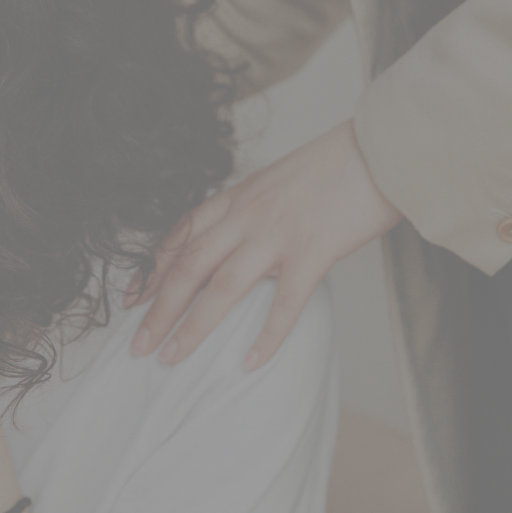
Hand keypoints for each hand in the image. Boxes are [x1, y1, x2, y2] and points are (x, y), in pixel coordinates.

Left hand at [127, 119, 401, 369]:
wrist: (379, 148)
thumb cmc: (338, 163)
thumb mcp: (281, 178)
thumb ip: (257, 207)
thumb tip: (244, 235)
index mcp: (240, 194)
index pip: (183, 232)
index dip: (153, 266)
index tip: (132, 295)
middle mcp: (249, 214)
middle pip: (189, 265)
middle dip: (159, 307)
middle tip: (137, 343)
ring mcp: (278, 234)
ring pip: (221, 287)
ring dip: (192, 326)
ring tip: (171, 358)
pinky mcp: (313, 252)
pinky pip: (284, 305)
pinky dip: (264, 338)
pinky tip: (249, 364)